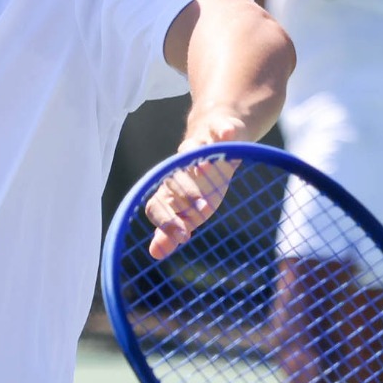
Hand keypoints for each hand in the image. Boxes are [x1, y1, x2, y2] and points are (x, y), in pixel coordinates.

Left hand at [147, 111, 248, 258]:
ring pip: (190, 149)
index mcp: (169, 189)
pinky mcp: (219, 129)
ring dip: (198, 160)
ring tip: (207, 170)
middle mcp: (178, 166)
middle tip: (202, 210)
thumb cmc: (202, 181)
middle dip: (185, 194)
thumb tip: (154, 253)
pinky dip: (223, 131)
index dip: (166, 220)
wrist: (216, 138)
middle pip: (172, 179)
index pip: (155, 205)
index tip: (184, 237)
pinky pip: (220, 128)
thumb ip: (171, 231)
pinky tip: (228, 135)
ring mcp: (198, 144)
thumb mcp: (189, 210)